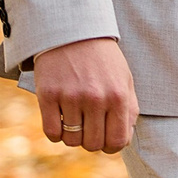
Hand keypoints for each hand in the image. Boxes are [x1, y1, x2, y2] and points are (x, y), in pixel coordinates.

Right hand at [33, 37, 138, 153]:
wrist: (73, 32)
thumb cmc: (103, 60)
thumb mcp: (124, 79)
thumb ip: (129, 109)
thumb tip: (124, 139)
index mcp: (118, 96)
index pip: (117, 141)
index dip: (111, 145)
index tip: (105, 138)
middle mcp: (95, 98)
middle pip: (92, 144)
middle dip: (91, 140)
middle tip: (88, 126)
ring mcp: (70, 97)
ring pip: (71, 141)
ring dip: (72, 135)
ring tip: (74, 119)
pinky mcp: (48, 95)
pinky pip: (52, 133)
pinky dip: (56, 132)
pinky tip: (60, 118)